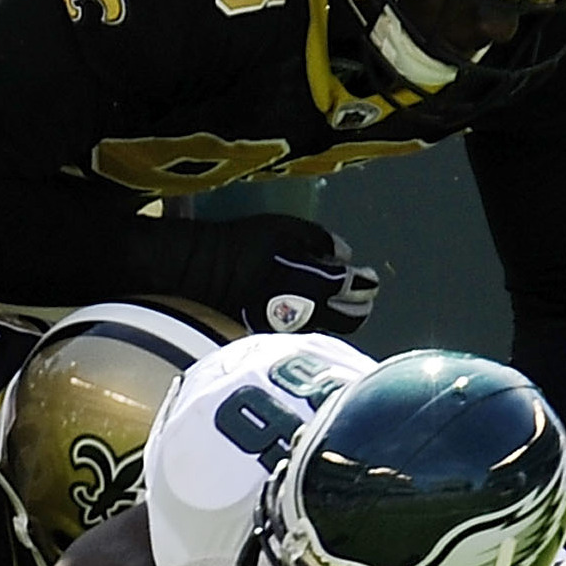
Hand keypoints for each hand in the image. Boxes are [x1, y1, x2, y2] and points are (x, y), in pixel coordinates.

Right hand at [211, 214, 378, 334]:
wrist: (199, 271)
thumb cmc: (244, 244)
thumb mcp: (285, 228)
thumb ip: (320, 240)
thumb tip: (343, 255)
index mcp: (318, 284)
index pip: (357, 288)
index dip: (365, 281)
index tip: (366, 276)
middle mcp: (309, 313)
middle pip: (351, 319)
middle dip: (359, 306)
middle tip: (357, 295)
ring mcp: (289, 330)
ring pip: (327, 329)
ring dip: (333, 316)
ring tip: (327, 301)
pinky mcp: (270, 338)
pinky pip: (300, 333)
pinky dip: (307, 323)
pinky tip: (299, 311)